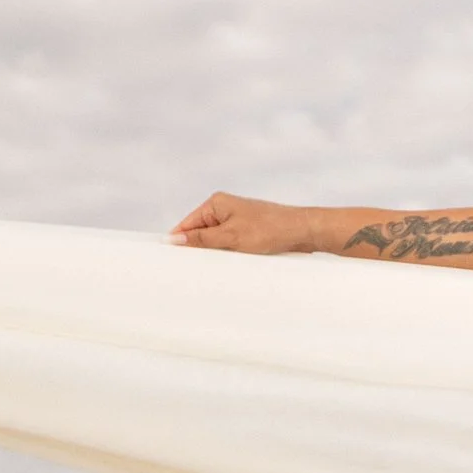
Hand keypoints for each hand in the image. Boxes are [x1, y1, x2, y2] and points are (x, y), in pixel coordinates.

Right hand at [172, 190, 312, 254]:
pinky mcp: (247, 231)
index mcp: (216, 203)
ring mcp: (236, 220)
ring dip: (214, 253)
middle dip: (197, 249)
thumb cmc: (270, 230)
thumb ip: (202, 239)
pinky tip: (228, 264)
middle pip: (200, 233)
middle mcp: (224, 209)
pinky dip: (227, 254)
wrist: (302, 231)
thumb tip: (175, 239)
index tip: (170, 260)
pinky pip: (229, 244)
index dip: (179, 241)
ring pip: (215, 241)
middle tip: (190, 269)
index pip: (187, 224)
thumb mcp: (231, 237)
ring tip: (212, 266)